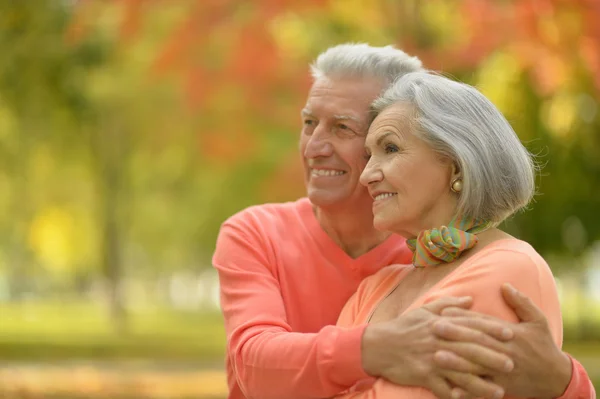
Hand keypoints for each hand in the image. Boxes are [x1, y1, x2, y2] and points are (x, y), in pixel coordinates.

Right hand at [361, 296, 507, 398]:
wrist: (378, 345)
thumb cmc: (403, 327)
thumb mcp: (424, 311)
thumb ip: (449, 304)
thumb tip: (471, 299)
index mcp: (440, 324)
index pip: (470, 326)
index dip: (491, 330)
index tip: (510, 333)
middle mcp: (438, 341)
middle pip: (470, 350)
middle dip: (492, 357)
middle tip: (512, 364)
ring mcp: (431, 359)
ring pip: (460, 373)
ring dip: (481, 384)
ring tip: (499, 391)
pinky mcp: (422, 375)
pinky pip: (442, 388)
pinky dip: (455, 396)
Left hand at [433, 283, 571, 398]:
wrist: (557, 378)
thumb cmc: (543, 346)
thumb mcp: (537, 321)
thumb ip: (522, 302)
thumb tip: (505, 285)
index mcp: (512, 334)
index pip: (483, 323)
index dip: (463, 316)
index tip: (443, 311)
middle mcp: (507, 352)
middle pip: (477, 342)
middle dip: (455, 335)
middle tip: (433, 327)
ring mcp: (504, 372)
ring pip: (478, 367)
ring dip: (457, 363)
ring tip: (436, 357)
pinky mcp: (504, 389)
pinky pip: (484, 391)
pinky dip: (468, 392)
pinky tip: (451, 391)